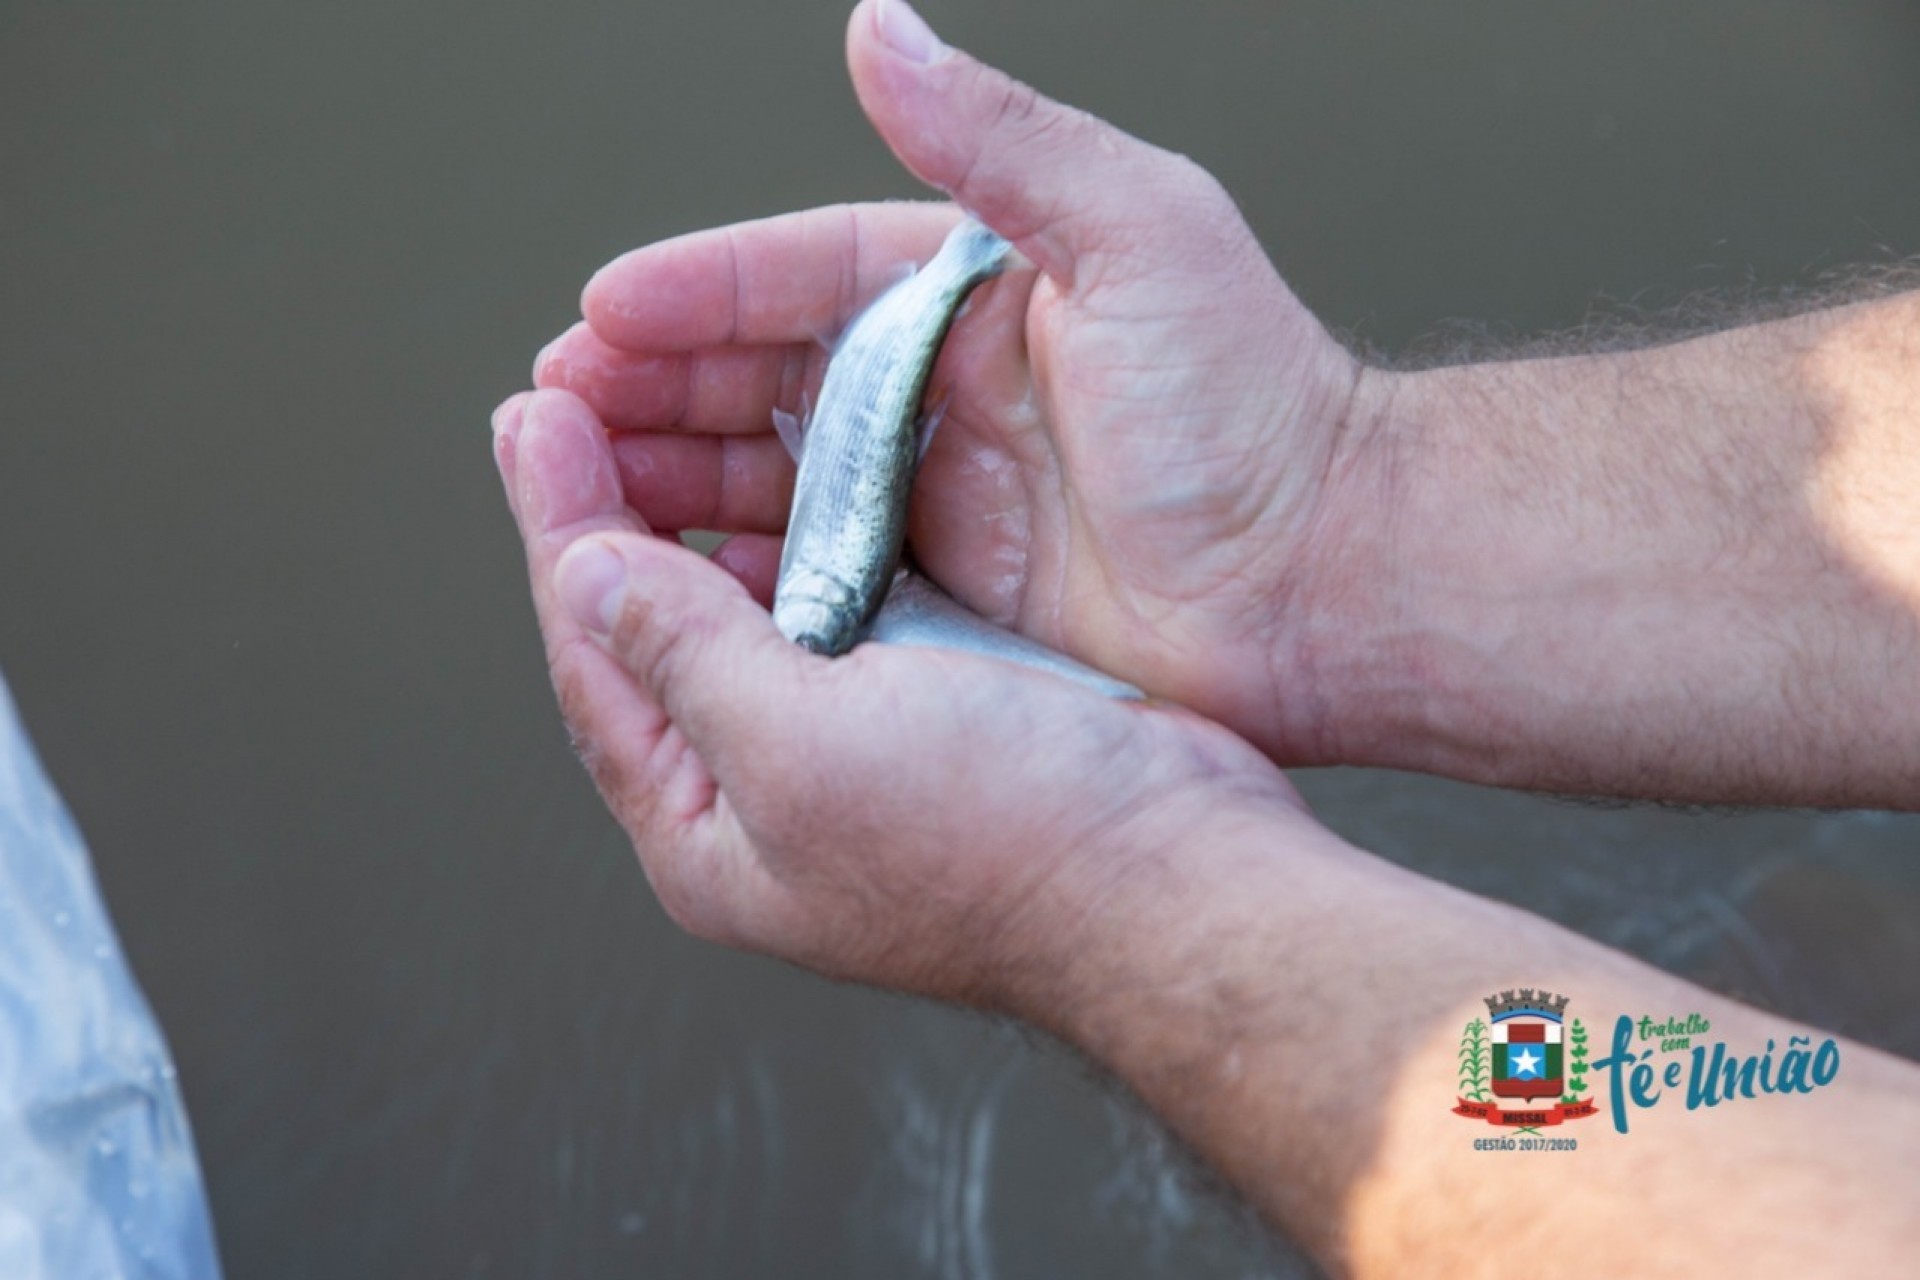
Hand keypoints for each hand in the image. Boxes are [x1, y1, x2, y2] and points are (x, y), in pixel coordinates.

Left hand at [491, 388, 1307, 1005]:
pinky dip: (801, 524)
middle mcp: (764, 790)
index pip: (594, 661)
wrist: (1180, 871)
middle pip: (652, 630)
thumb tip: (585, 575)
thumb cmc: (1008, 844)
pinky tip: (785, 464)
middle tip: (567, 398)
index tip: (536, 417)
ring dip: (700, 506)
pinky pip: (833, 595)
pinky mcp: (928, 696)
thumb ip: (684, 656)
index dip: (558, 529)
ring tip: (655, 409)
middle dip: (608, 512)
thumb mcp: (806, 750)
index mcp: (709, 831)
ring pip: (740, 603)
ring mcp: (848, 744)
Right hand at [532, 0, 1376, 762]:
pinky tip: (670, 577)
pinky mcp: (943, 594)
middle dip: (649, 388)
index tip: (600, 311)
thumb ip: (1001, 137)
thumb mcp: (1138, 232)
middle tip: (555, 412)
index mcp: (974, 291)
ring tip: (579, 488)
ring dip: (670, 477)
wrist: (1321, 584)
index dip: (695, 291)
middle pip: (758, 377)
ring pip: (766, 476)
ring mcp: (938, 496)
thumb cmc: (1254, 411)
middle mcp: (943, 391)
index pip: (799, 274)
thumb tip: (880, 30)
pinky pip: (812, 575)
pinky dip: (738, 573)